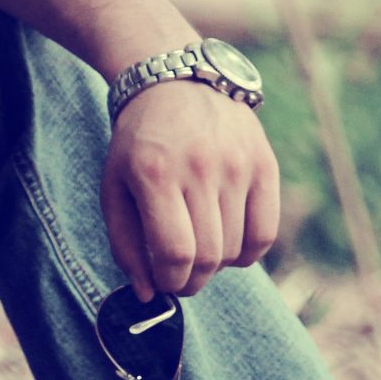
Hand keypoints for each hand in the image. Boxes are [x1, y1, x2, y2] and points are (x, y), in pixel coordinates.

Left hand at [100, 81, 279, 301]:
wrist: (176, 85)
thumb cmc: (138, 145)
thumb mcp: (115, 188)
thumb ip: (125, 245)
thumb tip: (149, 294)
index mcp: (155, 174)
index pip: (175, 254)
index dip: (170, 281)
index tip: (163, 282)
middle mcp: (200, 168)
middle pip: (208, 257)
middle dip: (191, 282)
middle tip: (180, 277)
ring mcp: (237, 166)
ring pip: (235, 250)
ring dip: (216, 266)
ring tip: (199, 250)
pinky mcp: (264, 165)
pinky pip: (265, 233)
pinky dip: (247, 253)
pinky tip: (228, 245)